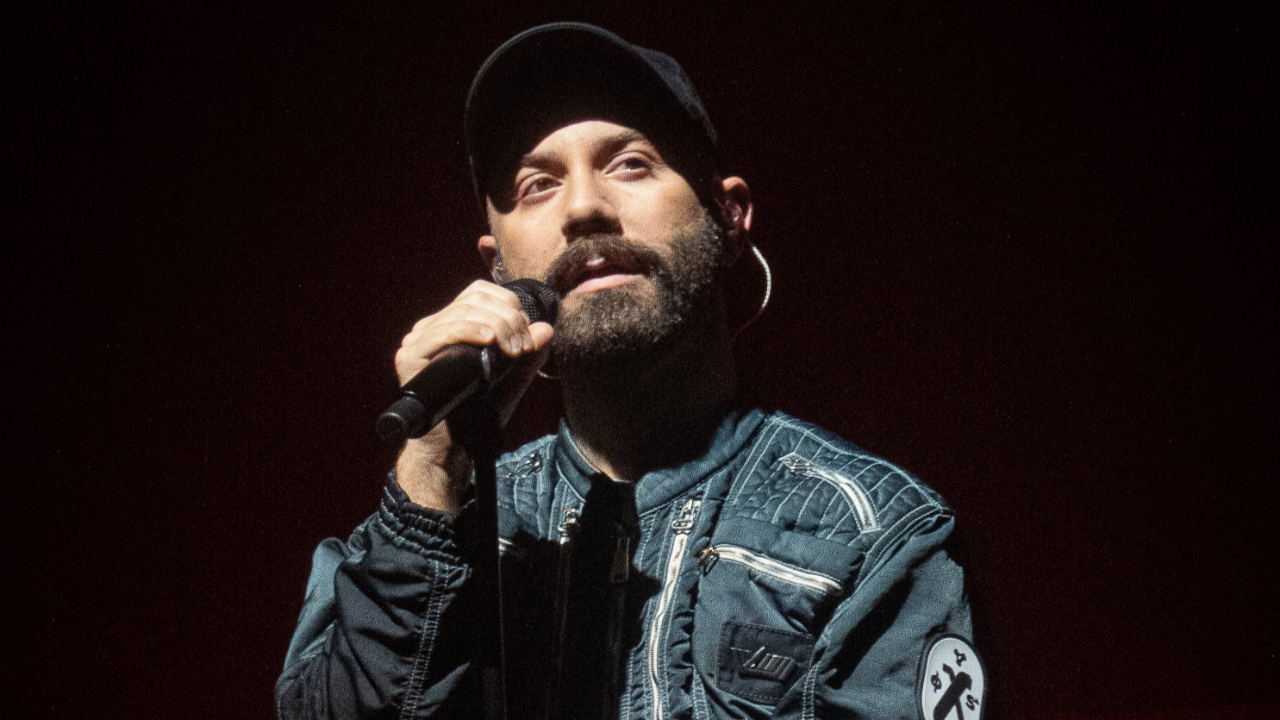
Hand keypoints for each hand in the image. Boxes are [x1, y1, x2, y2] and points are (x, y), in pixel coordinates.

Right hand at [393, 280, 554, 511]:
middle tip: (523, 346)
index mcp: (451, 327)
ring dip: (497, 326)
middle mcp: (432, 328)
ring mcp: (419, 341)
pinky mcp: (410, 356)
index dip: (510, 305)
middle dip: (509, 317)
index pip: (480, 293)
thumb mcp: (512, 381)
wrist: (454, 450)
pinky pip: (443, 331)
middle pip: (474, 298)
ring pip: (463, 311)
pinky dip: (473, 331)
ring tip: (513, 350)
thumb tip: (546, 328)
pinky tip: (491, 342)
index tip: (527, 336)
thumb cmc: (478, 417)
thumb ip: (528, 354)